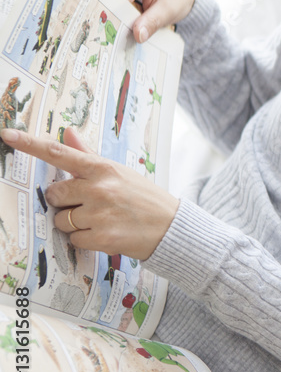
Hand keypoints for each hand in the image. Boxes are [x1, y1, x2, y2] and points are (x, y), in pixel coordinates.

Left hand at [1, 128, 178, 260]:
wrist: (172, 227)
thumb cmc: (144, 198)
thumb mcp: (119, 172)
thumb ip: (88, 155)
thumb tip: (67, 131)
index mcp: (102, 169)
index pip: (59, 153)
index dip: (29, 144)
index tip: (7, 135)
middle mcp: (99, 188)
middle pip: (54, 194)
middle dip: (64, 202)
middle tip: (86, 205)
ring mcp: (99, 214)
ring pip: (61, 219)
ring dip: (74, 224)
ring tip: (100, 221)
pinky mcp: (102, 237)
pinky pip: (73, 239)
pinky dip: (84, 240)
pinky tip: (104, 234)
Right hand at [107, 0, 195, 43]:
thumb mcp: (169, 10)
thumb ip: (153, 22)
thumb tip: (137, 36)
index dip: (115, 10)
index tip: (110, 27)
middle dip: (109, 14)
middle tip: (109, 34)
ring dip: (109, 14)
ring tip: (111, 32)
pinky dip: (111, 12)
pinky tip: (114, 25)